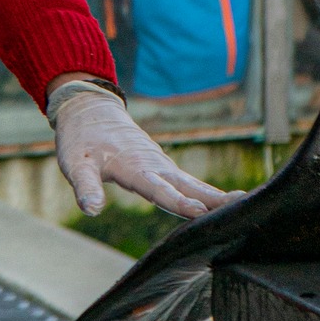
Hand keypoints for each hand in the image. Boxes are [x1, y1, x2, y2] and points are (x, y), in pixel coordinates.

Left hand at [52, 84, 241, 218]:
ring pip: (192, 183)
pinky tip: (222, 204)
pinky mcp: (161, 165)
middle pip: (187, 186)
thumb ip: (85, 187)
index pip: (159, 189)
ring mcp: (160, 164)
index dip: (179, 202)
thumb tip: (92, 211)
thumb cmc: (81, 139)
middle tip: (243, 208)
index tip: (202, 213)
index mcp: (133, 167)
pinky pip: (187, 181)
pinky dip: (207, 193)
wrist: (90, 108)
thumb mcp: (75, 163)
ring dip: (216, 196)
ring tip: (244, 206)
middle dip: (213, 198)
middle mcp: (153, 165)